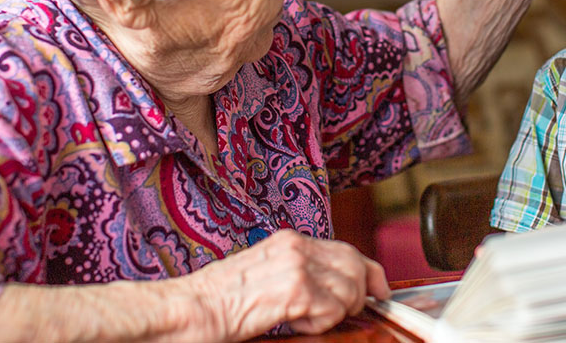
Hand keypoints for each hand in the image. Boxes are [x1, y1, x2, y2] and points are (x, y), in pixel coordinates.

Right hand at [185, 229, 390, 340]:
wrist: (187, 310)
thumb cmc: (216, 301)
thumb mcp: (264, 275)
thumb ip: (298, 273)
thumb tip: (332, 288)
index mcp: (288, 240)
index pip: (346, 249)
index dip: (369, 272)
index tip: (379, 291)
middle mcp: (296, 246)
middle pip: (355, 264)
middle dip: (358, 294)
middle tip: (340, 315)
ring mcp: (297, 266)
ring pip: (349, 289)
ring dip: (335, 313)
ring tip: (302, 320)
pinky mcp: (296, 290)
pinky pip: (332, 310)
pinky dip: (319, 325)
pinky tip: (292, 324)